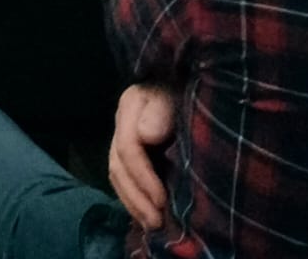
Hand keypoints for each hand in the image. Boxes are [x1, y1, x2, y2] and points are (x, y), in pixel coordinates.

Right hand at [107, 83, 174, 230]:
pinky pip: (125, 180)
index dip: (143, 177)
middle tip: (157, 222)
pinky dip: (134, 200)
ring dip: (134, 203)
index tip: (162, 200)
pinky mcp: (133, 153)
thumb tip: (145, 135)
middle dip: (136, 198)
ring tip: (153, 225)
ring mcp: (124, 138)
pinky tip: (148, 215)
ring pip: (118, 176)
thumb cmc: (184, 90)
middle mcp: (122, 125)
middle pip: (117, 167)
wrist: (190, 83)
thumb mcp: (174, 95)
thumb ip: (161, 112)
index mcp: (130, 106)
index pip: (127, 148)